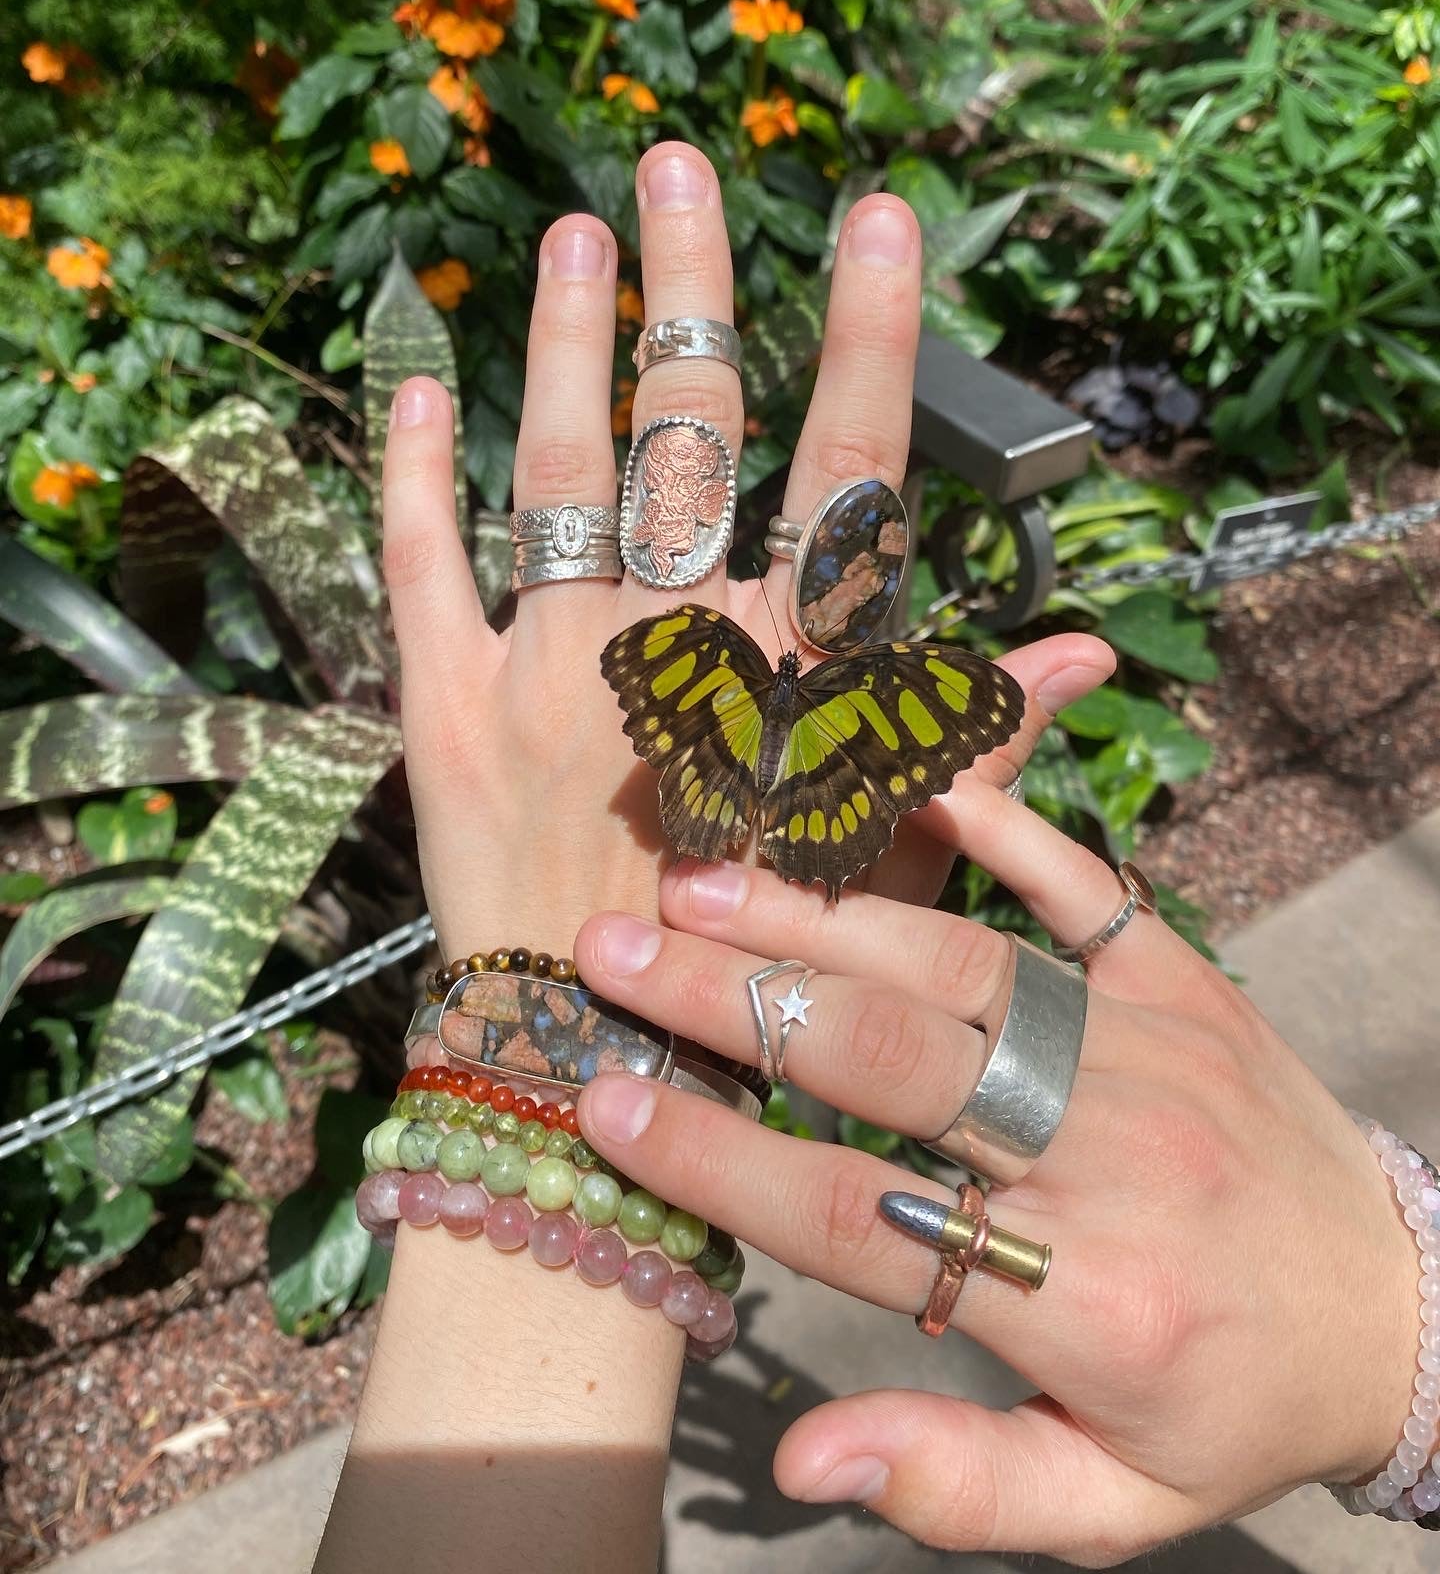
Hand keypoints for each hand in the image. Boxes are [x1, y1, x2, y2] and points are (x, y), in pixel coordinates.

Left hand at [381, 140, 1111, 955]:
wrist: (594, 1070)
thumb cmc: (763, 963)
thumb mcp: (887, 855)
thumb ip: (975, 740)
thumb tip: (1082, 654)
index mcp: (789, 674)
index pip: (847, 474)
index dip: (870, 340)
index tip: (879, 219)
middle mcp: (671, 648)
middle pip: (690, 435)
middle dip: (690, 288)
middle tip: (677, 162)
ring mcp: (548, 669)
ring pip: (559, 473)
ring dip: (563, 345)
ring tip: (568, 235)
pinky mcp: (445, 710)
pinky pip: (422, 569)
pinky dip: (411, 476)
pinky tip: (413, 387)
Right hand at [571, 782, 1419, 1565]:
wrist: (1408, 1307)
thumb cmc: (1230, 1408)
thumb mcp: (1111, 1502)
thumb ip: (958, 1482)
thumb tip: (802, 1458)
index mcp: (1081, 1297)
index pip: (861, 1222)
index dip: (721, 1160)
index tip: (606, 1105)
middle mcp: (1113, 1155)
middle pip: (893, 1059)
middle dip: (737, 998)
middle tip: (613, 947)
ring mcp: (1155, 1045)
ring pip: (960, 962)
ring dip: (819, 916)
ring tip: (698, 883)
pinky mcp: (1188, 976)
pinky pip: (1085, 886)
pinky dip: (999, 826)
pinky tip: (906, 784)